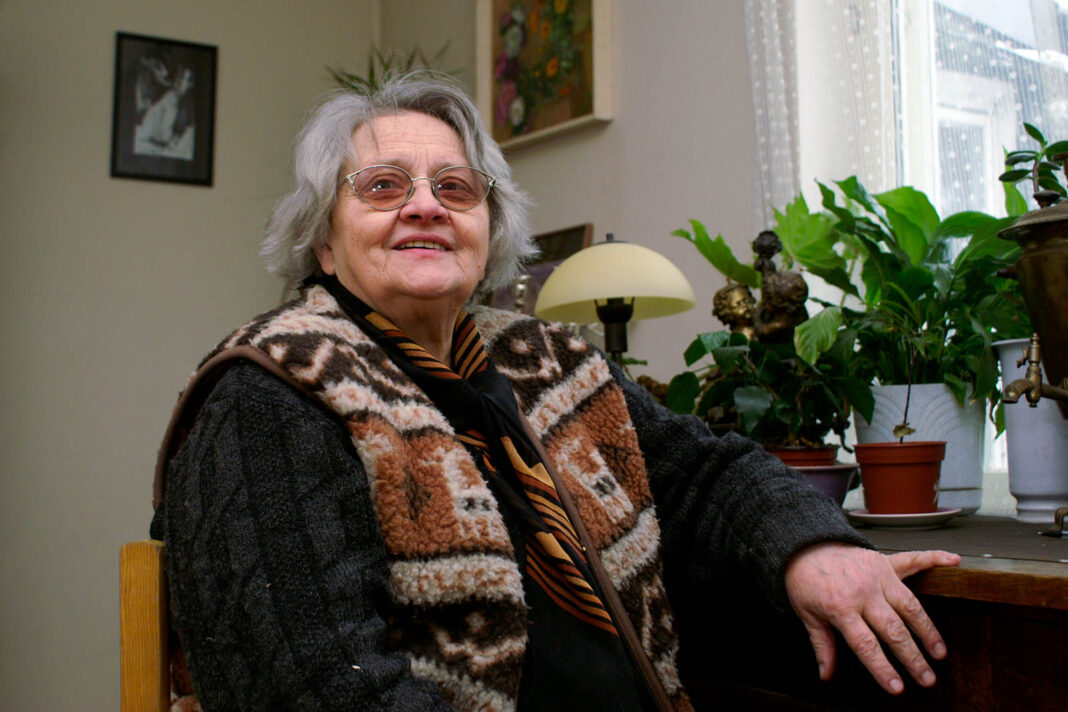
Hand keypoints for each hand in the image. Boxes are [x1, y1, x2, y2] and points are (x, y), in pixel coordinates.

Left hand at [783, 542, 960, 693]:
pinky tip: (953, 561)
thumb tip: (826, 675)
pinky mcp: (884, 562)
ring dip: (928, 630)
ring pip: (910, 606)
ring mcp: (877, 576)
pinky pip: (913, 560)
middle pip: (893, 630)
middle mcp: (863, 592)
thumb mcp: (807, 614)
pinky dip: (934, 558)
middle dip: (912, 657)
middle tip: (927, 678)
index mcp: (840, 608)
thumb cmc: (805, 581)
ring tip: (940, 652)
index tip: (898, 688)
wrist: (803, 546)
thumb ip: (822, 645)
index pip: (866, 645)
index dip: (883, 668)